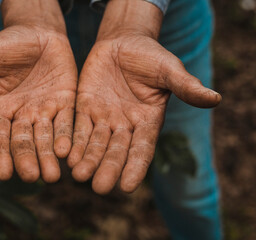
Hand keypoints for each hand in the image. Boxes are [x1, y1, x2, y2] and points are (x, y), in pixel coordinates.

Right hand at [0, 0, 76, 182]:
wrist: (39, 33)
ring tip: (52, 176)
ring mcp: (44, 111)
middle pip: (23, 142)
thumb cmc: (9, 44)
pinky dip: (66, 137)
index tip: (3, 174)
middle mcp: (22, 115)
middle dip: (27, 159)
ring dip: (48, 157)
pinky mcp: (65, 103)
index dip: (0, 155)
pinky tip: (67, 151)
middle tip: (31, 177)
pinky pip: (66, 122)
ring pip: (45, 138)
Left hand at [67, 0, 220, 193]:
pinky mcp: (85, 107)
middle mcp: (125, 125)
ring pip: (95, 143)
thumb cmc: (150, 56)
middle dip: (108, 168)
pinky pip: (79, 127)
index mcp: (148, 120)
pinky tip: (66, 155)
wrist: (123, 42)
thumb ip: (185, 86)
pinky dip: (73, 141)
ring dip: (87, 159)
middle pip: (116, 151)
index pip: (142, 148)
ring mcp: (104, 117)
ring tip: (78, 175)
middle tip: (99, 188)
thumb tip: (215, 99)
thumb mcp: (168, 69)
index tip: (127, 187)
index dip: (135, 167)